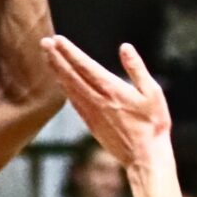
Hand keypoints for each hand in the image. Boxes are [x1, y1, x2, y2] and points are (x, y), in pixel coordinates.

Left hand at [42, 36, 169, 166]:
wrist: (144, 156)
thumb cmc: (153, 124)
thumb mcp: (152, 92)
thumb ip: (137, 68)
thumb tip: (125, 47)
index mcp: (112, 90)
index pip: (84, 66)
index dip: (69, 52)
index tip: (57, 40)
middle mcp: (96, 100)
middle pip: (71, 75)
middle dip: (56, 57)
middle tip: (44, 42)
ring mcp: (91, 113)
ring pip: (69, 88)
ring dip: (57, 71)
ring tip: (48, 57)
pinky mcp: (90, 123)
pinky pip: (73, 102)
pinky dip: (64, 89)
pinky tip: (60, 81)